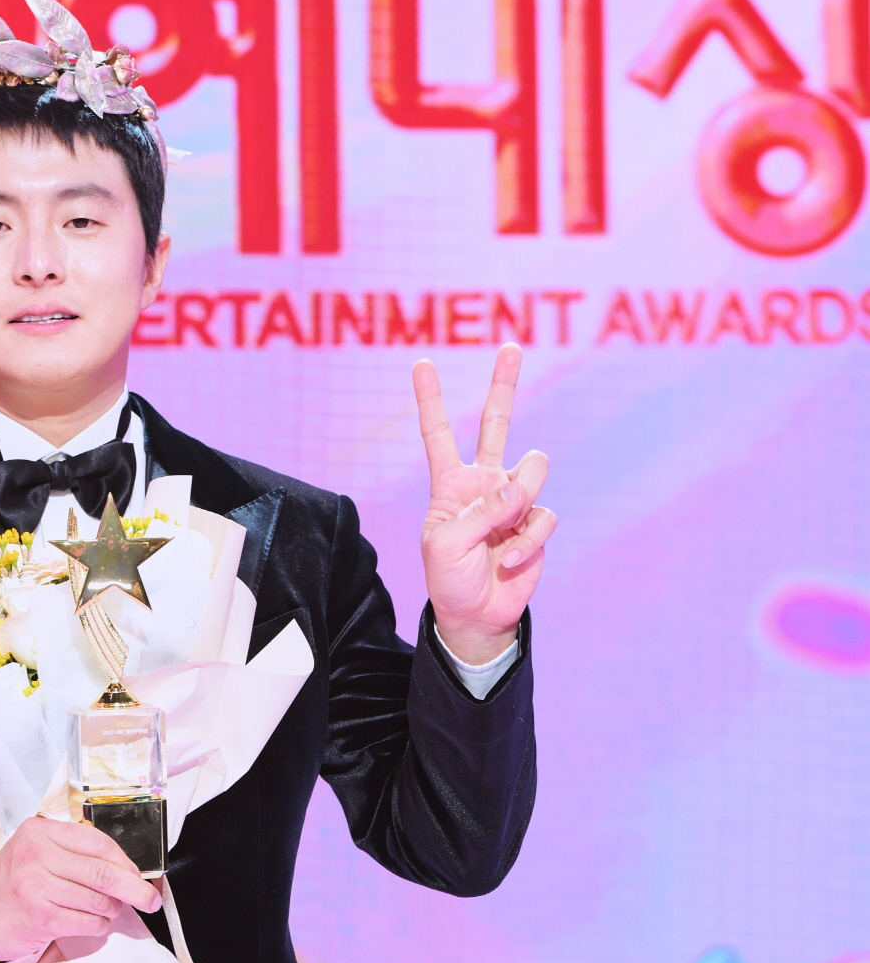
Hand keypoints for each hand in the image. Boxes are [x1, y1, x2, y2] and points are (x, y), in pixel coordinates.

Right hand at [0, 816, 161, 962]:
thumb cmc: (12, 882)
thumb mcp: (36, 852)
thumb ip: (73, 853)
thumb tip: (128, 870)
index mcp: (42, 831)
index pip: (98, 843)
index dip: (126, 861)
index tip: (140, 875)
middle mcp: (38, 854)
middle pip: (104, 872)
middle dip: (135, 888)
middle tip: (152, 900)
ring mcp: (38, 886)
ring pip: (98, 900)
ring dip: (111, 910)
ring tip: (105, 911)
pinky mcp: (41, 917)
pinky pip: (88, 923)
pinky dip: (98, 926)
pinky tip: (93, 923)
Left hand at [414, 343, 555, 663]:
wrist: (476, 616)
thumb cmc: (449, 578)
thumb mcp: (447, 543)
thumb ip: (484, 508)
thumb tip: (528, 477)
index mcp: (450, 484)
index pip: (439, 434)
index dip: (431, 400)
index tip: (421, 363)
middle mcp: (484, 484)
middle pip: (496, 424)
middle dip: (503, 385)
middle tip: (510, 346)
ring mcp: (513, 502)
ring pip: (533, 471)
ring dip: (520, 500)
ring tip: (503, 533)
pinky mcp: (536, 524)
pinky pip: (542, 517)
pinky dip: (527, 541)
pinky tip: (510, 560)